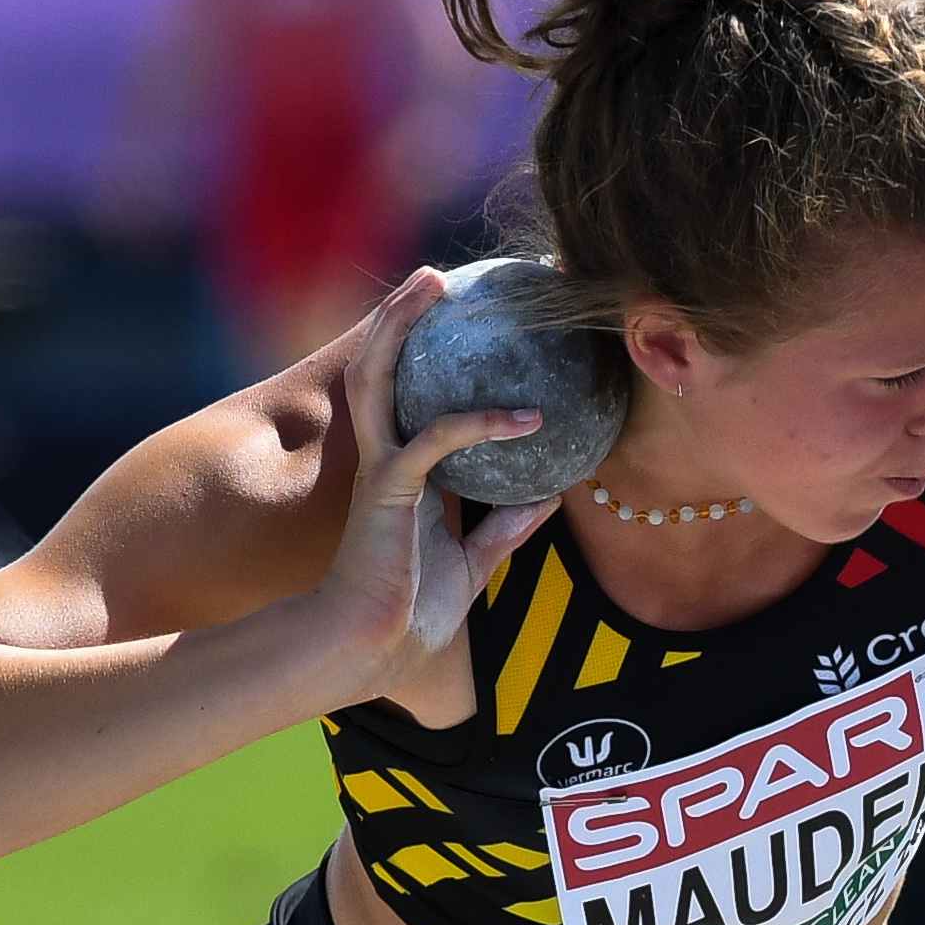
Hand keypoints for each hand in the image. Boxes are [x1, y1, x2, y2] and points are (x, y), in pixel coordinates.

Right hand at [315, 267, 555, 703]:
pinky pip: (434, 441)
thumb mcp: (473, 563)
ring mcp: (379, 469)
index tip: (469, 317)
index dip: (431, 352)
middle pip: (380, 366)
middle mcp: (383, 457)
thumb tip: (553, 496)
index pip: (411, 393)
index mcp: (401, 470)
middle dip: (399, 313)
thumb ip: (507, 527)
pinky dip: (479, 424)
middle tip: (438, 273)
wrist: (371, 651)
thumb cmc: (410, 614)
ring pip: (379, 378)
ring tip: (434, 282)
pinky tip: (527, 418)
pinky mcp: (386, 491)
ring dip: (400, 325)